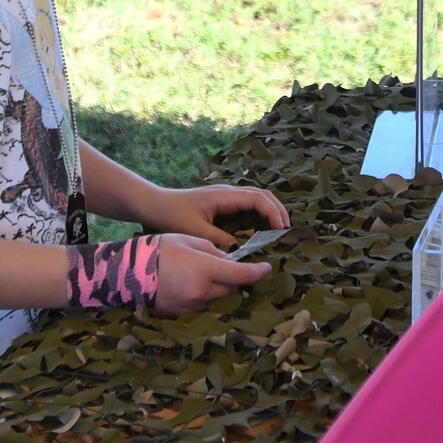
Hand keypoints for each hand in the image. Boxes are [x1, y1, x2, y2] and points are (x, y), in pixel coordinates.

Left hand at [144, 184, 289, 246]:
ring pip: (256, 197)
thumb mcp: (195, 231)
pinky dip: (260, 212)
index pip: (257, 198)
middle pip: (262, 194)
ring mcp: (225, 196)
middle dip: (277, 209)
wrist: (155, 204)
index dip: (272, 212)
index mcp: (224, 196)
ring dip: (270, 210)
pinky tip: (262, 227)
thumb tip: (239, 249)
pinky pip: (247, 204)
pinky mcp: (222, 202)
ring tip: (280, 228)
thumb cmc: (172, 215)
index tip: (281, 229)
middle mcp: (228, 192)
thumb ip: (218, 240)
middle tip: (287, 229)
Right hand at [153, 233, 271, 315]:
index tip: (266, 268)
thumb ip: (212, 251)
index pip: (241, 275)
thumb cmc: (158, 250)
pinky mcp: (181, 315)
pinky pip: (200, 305)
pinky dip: (201, 295)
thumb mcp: (188, 240)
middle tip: (223, 266)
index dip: (258, 272)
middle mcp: (201, 292)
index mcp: (205, 270)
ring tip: (198, 273)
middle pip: (231, 288)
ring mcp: (191, 307)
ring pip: (216, 298)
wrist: (127, 272)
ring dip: (216, 287)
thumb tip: (228, 261)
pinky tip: (186, 284)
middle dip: (232, 278)